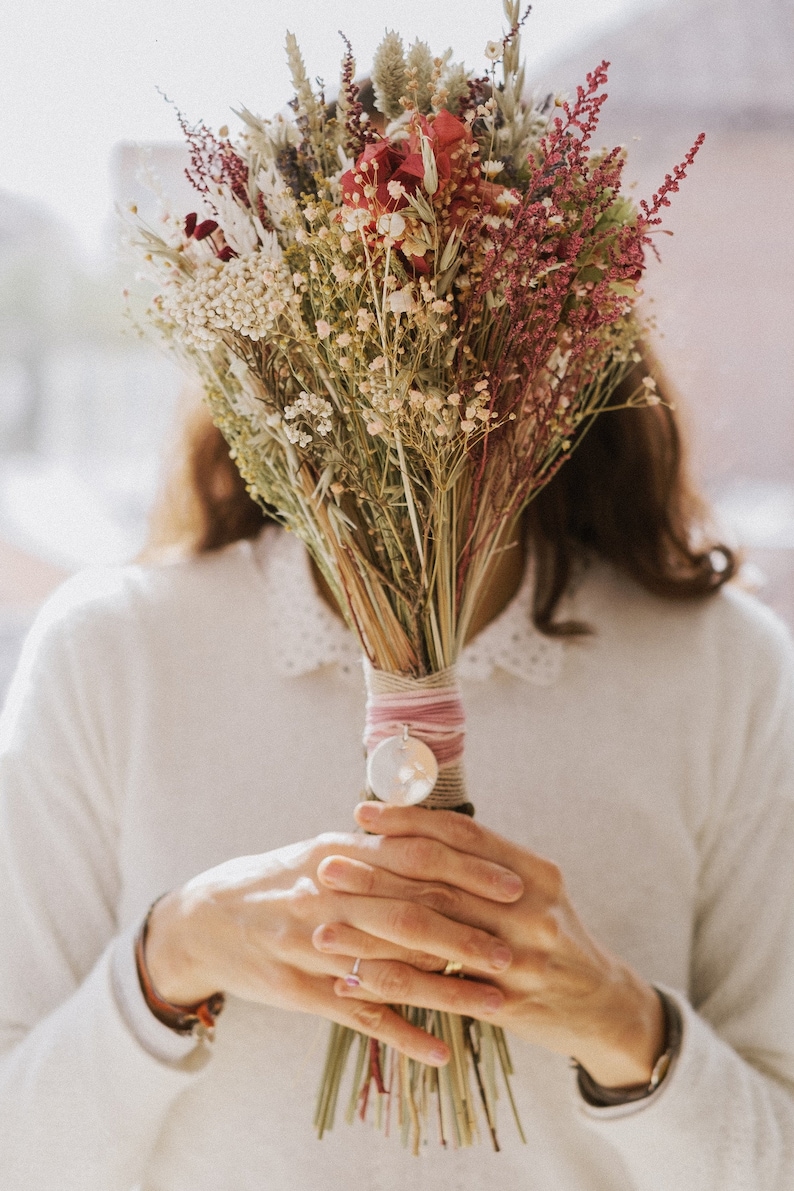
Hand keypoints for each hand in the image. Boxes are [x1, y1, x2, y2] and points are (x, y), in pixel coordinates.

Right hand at [143, 827, 523, 1066]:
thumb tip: (442, 839)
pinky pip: (359, 1016)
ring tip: (497, 1004)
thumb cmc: (279, 879)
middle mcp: (329, 896)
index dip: (469, 873)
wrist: (206, 918)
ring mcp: (314, 946)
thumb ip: (379, 847)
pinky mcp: (303, 991)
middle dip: (469, 934)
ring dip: (448, 989)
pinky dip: (402, 1035)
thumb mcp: (324, 850)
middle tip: (517, 950)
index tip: (515, 885)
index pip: (416, 859)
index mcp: (339, 853)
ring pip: (391, 970)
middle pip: (410, 915)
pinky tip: (440, 1051)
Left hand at [320, 802, 664, 1088]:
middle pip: (441, 883)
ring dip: (371, 933)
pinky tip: (351, 981)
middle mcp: (531, 909)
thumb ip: (485, 865)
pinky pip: (436, 991)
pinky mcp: (508, 1003)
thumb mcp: (535, 890)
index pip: (463, 835)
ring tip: (324, 925)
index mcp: (535, 872)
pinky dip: (390, 985)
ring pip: (431, 938)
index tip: (362, 815)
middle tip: (327, 867)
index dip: (409, 822)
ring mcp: (521, 958)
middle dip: (377, 874)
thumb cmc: (554, 936)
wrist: (602, 1005)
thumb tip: (415, 827)